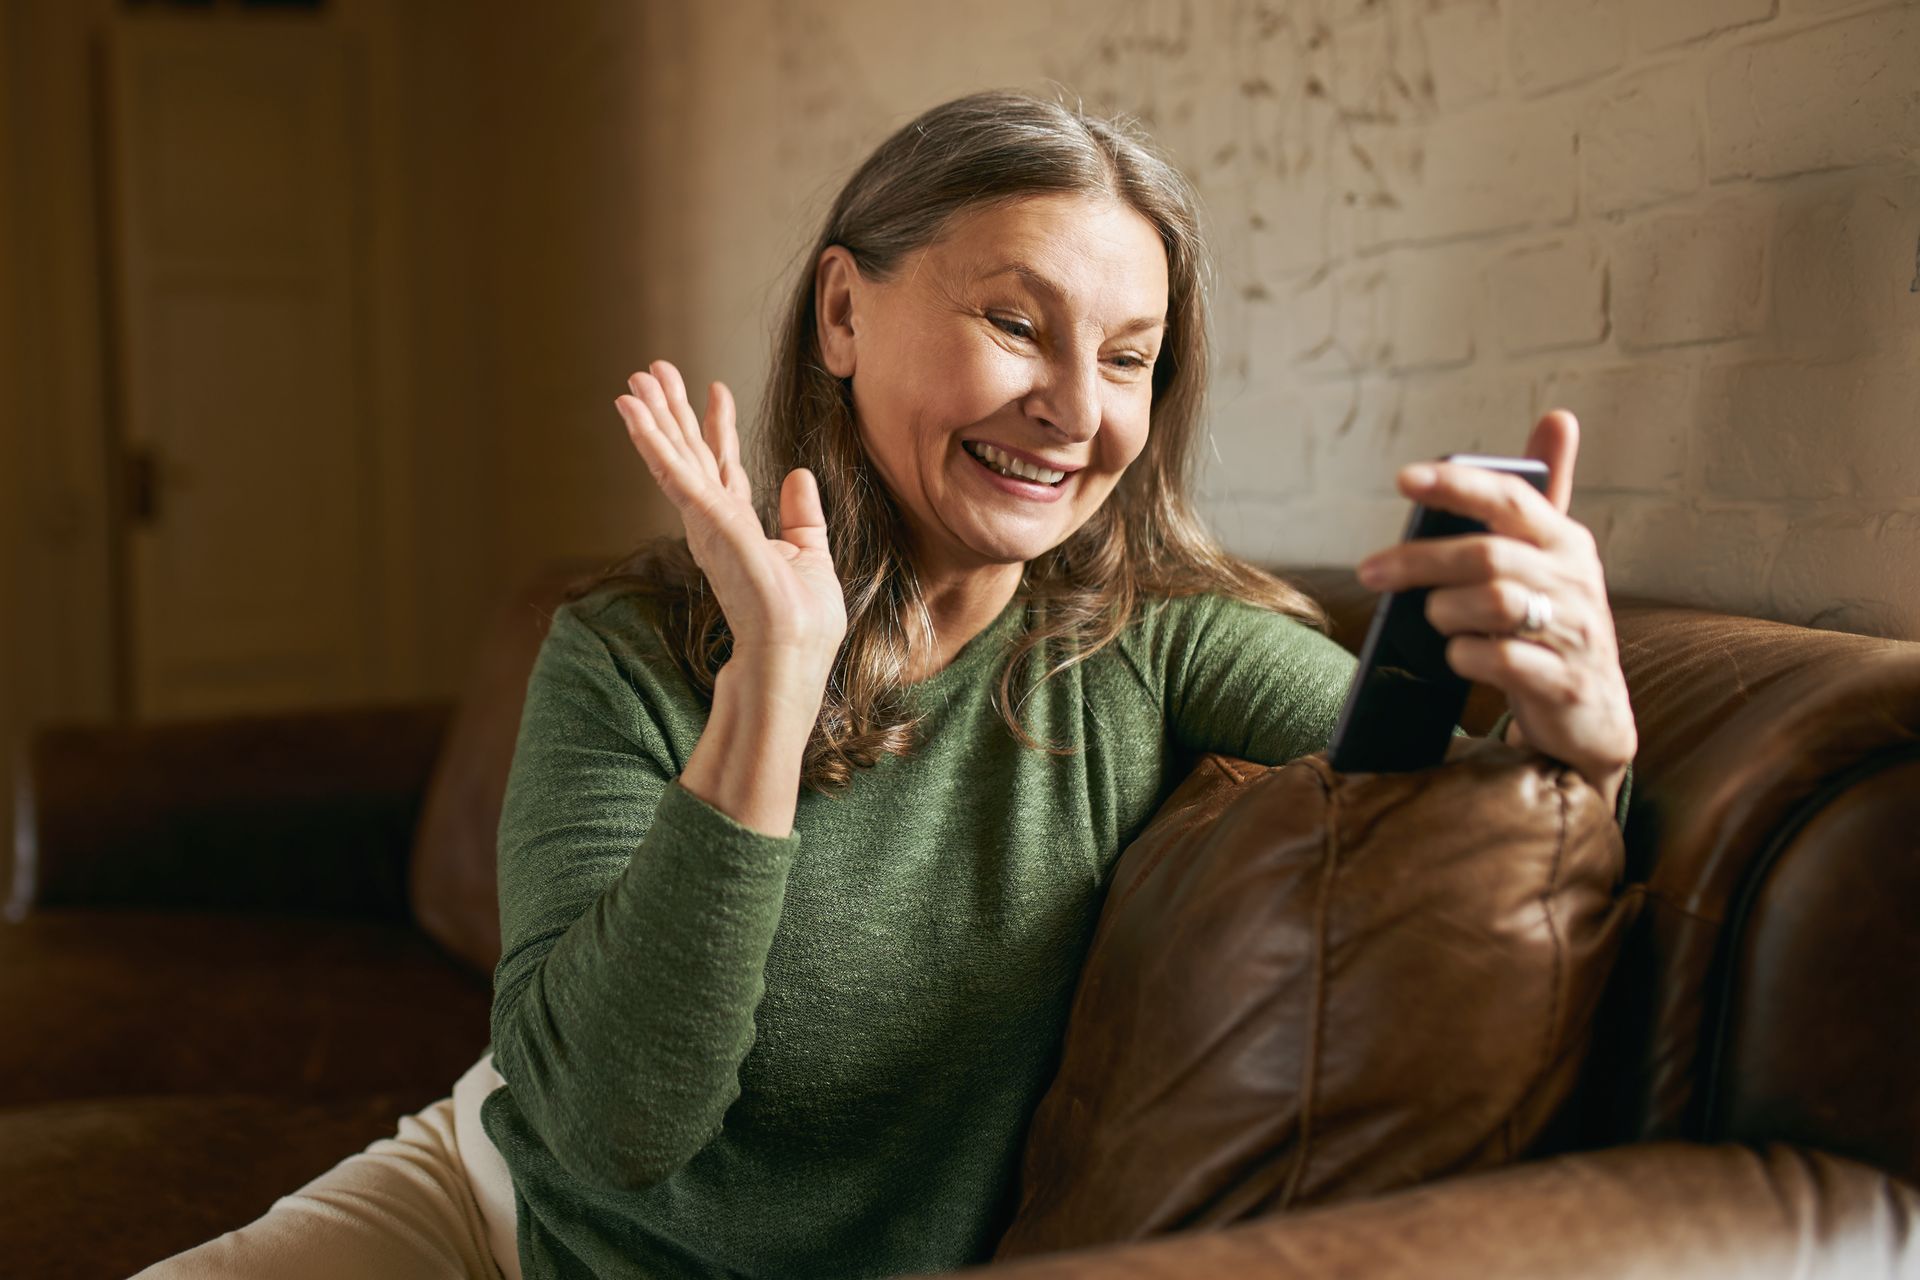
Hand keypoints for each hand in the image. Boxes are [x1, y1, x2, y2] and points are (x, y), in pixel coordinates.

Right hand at [615, 360, 846, 684]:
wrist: (790, 657)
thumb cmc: (800, 624)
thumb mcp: (810, 557)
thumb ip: (803, 517)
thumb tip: (800, 475)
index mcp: (739, 527)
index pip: (724, 467)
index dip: (719, 427)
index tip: (716, 388)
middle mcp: (714, 521)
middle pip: (688, 453)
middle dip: (672, 411)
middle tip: (653, 369)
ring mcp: (705, 522)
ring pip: (673, 456)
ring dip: (653, 416)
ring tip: (635, 378)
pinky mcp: (705, 522)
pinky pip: (673, 471)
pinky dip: (652, 439)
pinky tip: (633, 411)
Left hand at [1354, 410, 1636, 801]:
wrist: (1593, 717)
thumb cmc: (1552, 627)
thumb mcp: (1549, 563)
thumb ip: (1537, 502)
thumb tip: (1558, 417)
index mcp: (1565, 542)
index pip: (1511, 498)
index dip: (1457, 484)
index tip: (1404, 479)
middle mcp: (1576, 581)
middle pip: (1486, 555)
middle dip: (1419, 560)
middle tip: (1371, 571)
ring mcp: (1575, 632)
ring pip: (1493, 604)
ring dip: (1445, 611)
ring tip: (1434, 620)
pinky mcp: (1564, 683)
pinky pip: (1500, 660)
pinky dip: (1464, 656)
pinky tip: (1456, 657)